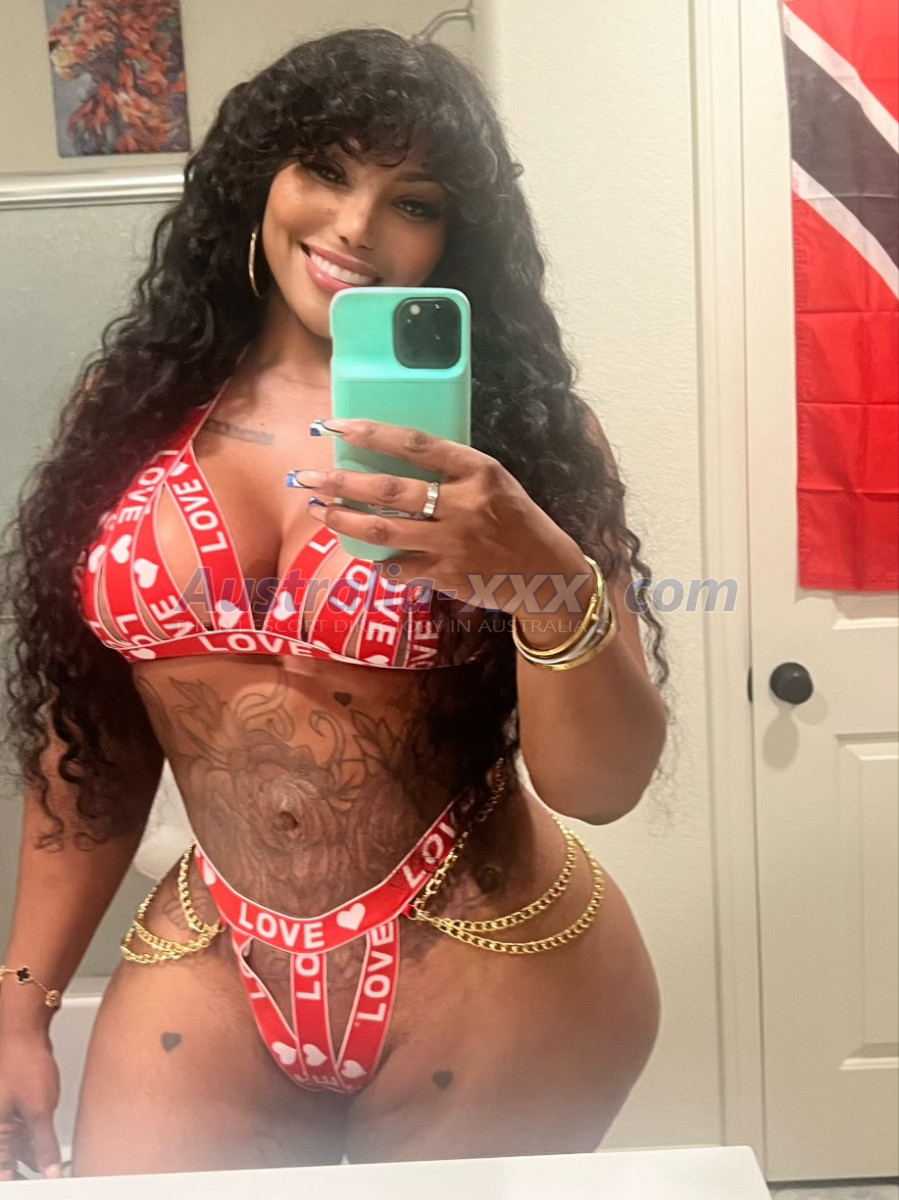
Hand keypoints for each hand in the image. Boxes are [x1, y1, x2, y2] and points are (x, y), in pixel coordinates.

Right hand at [0, 1029, 61, 1180]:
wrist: (25, 1033)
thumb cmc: (23, 1062)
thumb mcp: (39, 1109)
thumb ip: (44, 1143)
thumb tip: (48, 1169)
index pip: (4, 1169)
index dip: (18, 1182)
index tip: (36, 1188)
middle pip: (7, 1159)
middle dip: (25, 1172)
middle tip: (46, 1180)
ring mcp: (3, 1117)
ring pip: (14, 1149)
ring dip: (31, 1159)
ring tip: (51, 1169)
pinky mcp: (12, 1108)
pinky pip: (20, 1134)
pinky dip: (33, 1143)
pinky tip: (48, 1151)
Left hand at [295, 418, 581, 612]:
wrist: (548, 572)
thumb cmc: (517, 520)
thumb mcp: (494, 482)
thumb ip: (452, 471)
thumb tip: (395, 460)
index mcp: (478, 470)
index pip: (417, 444)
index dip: (373, 434)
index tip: (337, 427)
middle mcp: (463, 504)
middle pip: (390, 491)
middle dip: (342, 483)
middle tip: (307, 477)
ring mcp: (453, 543)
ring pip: (385, 531)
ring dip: (344, 520)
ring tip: (318, 510)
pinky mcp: (448, 575)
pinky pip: (400, 567)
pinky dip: (378, 561)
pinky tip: (362, 553)